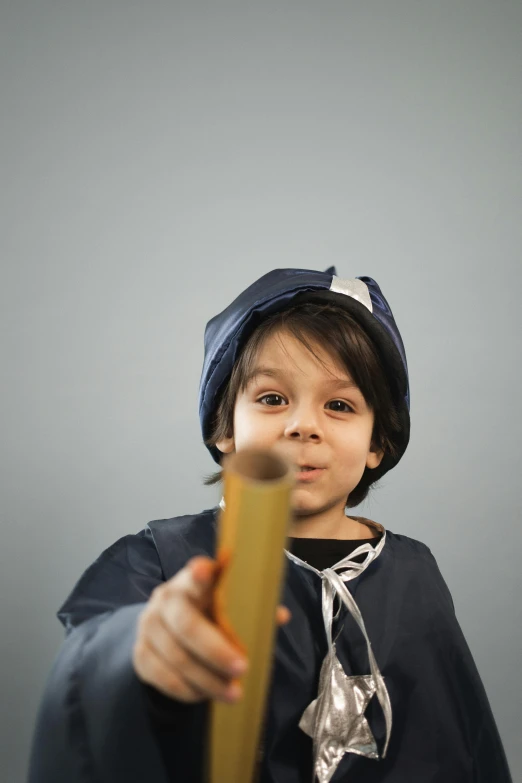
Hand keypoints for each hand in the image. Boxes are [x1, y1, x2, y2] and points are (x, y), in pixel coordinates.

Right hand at [132, 555, 290, 703]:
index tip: (205, 571)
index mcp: (191, 581)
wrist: (165, 628)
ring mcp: (149, 626)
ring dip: (207, 679)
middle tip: (242, 668)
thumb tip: (280, 616)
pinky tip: (207, 695)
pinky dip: (188, 690)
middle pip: (186, 624)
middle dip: (215, 650)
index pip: (195, 573)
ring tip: (233, 693)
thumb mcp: (226, 605)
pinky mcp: (140, 653)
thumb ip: (251, 607)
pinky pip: (163, 677)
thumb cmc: (208, 612)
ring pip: (176, 657)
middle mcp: (166, 598)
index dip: (199, 573)